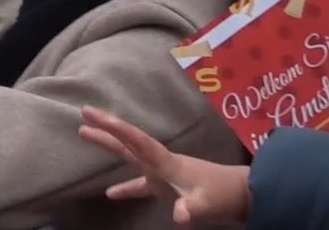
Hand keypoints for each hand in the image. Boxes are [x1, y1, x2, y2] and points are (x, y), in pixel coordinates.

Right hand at [78, 106, 249, 226]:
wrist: (244, 195)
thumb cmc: (223, 194)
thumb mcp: (207, 203)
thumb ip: (191, 207)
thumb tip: (178, 216)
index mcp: (166, 163)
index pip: (136, 141)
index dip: (115, 128)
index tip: (93, 114)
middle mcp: (160, 163)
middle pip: (128, 142)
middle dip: (106, 128)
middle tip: (84, 112)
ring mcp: (162, 173)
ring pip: (129, 156)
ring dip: (110, 146)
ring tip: (86, 134)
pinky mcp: (167, 186)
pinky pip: (139, 183)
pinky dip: (125, 188)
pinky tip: (110, 194)